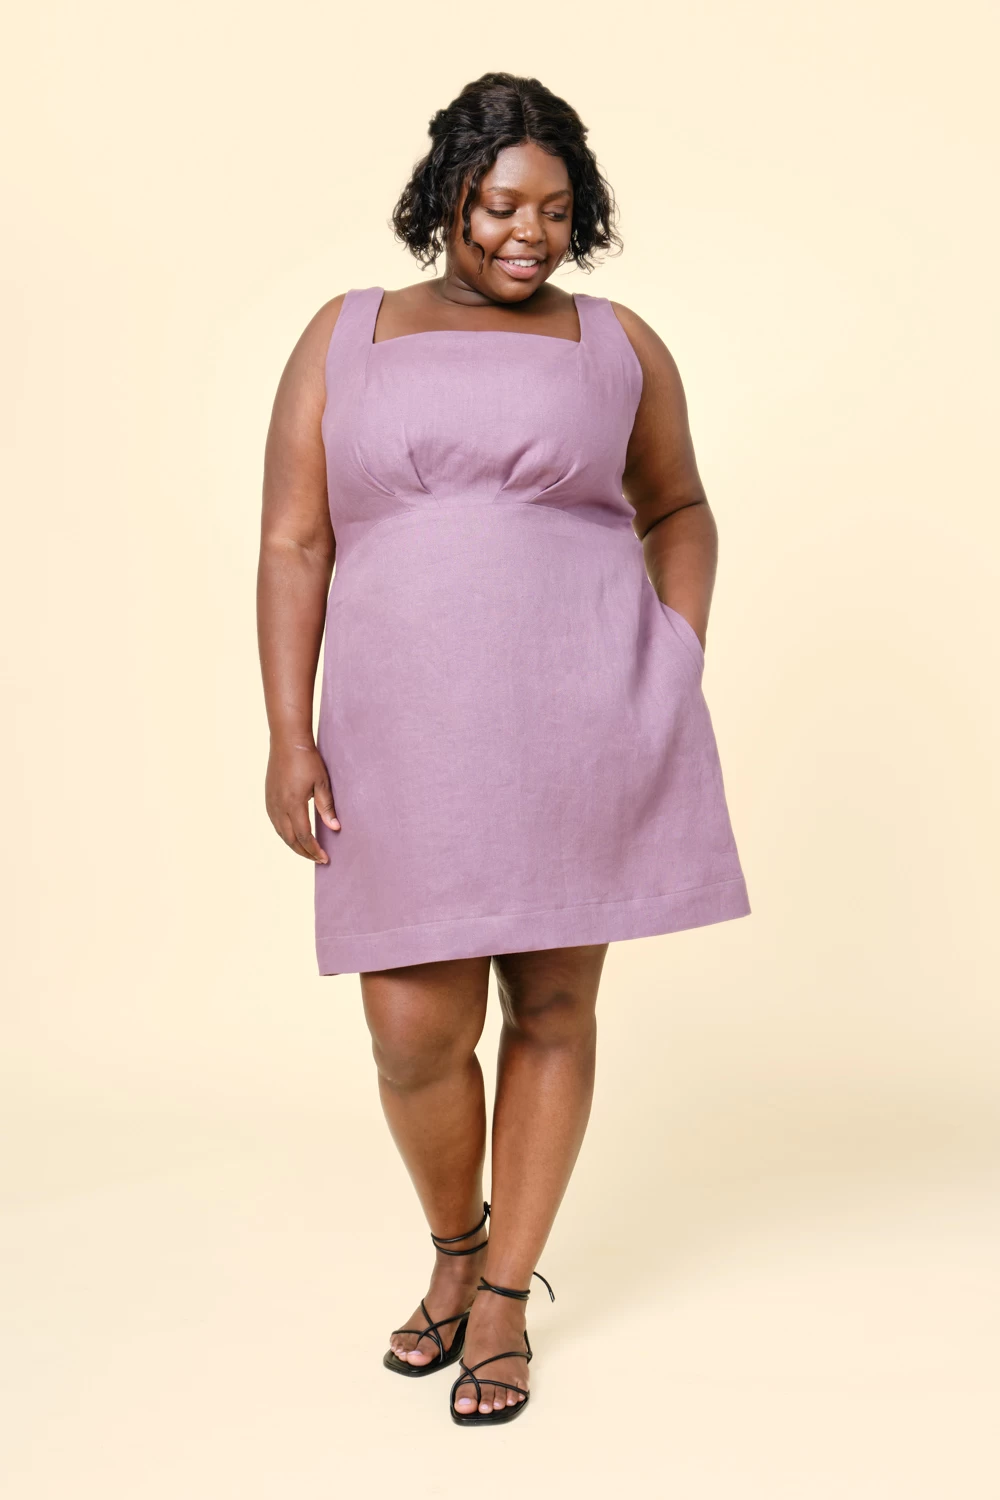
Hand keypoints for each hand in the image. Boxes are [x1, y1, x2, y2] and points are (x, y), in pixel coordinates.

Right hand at [265, 740, 339, 862]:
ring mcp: (271, 802)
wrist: (287, 741)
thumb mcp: (322, 783)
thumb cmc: (307, 759)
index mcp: (293, 804)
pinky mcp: (268, 798)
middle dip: (304, 852)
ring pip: (281, 833)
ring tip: (308, 851)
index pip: (303, 836)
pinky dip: (285, 834)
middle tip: (318, 859)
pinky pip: (275, 823)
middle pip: (290, 839)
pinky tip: (294, 836)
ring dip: (294, 845)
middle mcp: (278, 806)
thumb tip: (335, 828)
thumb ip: (327, 807)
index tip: (324, 858)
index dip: (314, 849)